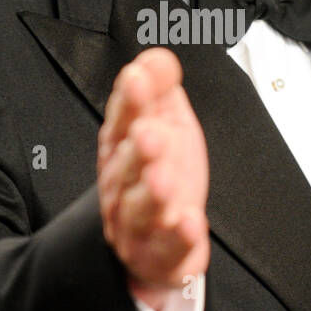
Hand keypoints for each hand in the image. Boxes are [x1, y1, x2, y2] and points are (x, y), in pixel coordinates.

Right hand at [98, 48, 209, 300]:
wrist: (155, 241)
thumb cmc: (157, 175)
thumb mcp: (165, 123)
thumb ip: (160, 89)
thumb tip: (158, 56)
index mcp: (123, 147)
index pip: (122, 119)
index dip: (129, 100)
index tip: (137, 78)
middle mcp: (124, 184)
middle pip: (126, 166)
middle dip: (138, 149)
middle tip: (150, 132)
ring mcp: (138, 222)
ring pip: (141, 208)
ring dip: (152, 192)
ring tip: (163, 177)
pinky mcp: (160, 254)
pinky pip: (167, 249)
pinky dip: (177, 237)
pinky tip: (188, 222)